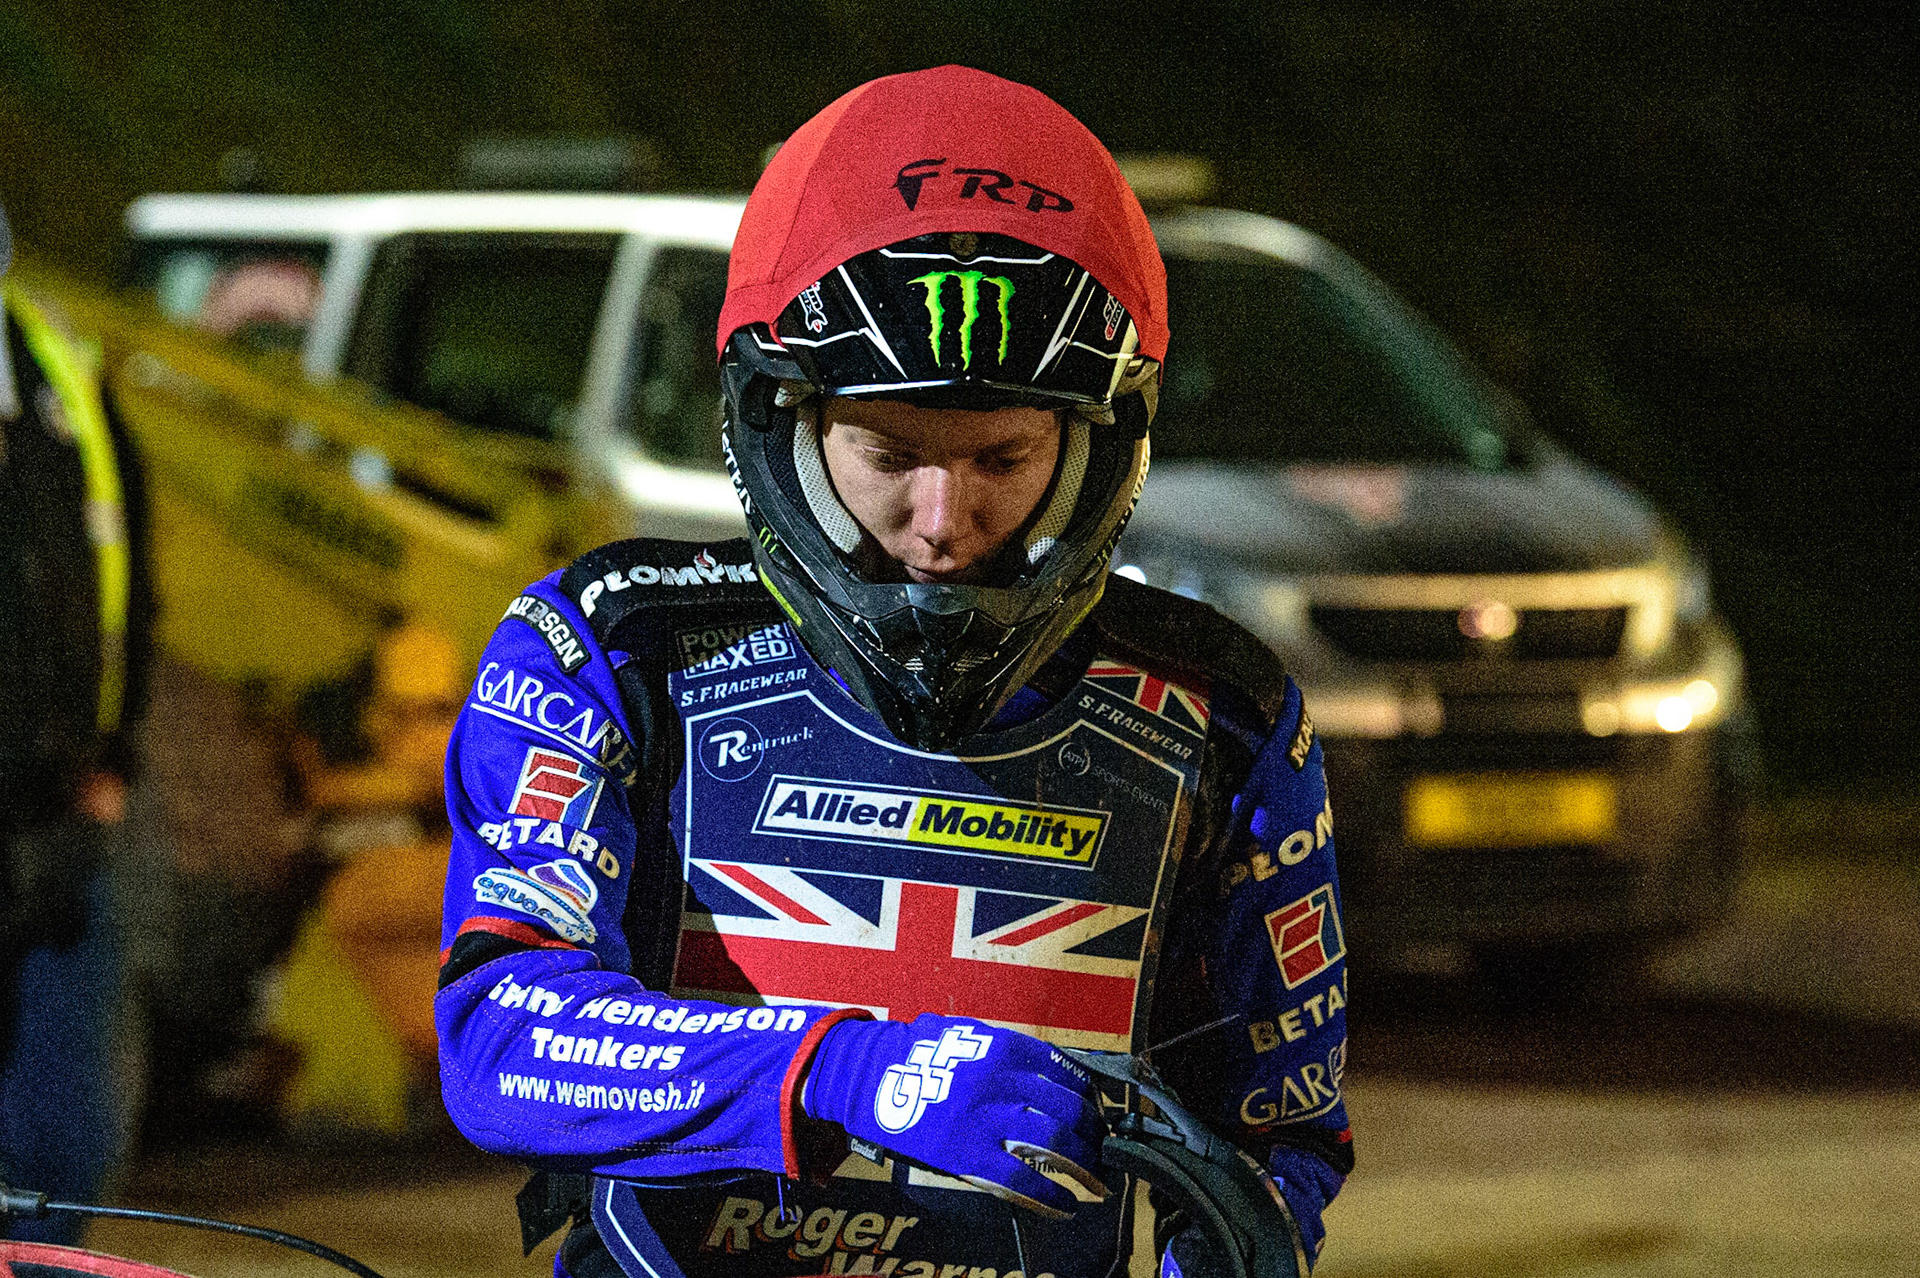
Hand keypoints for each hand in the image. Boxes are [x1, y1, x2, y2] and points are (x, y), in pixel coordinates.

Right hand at [803, 1014, 1107, 1217]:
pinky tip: (1065, 1207)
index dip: (1089, 1099)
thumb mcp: (965, 1036)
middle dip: (1094, 1135)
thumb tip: (1051, 1074)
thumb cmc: (914, 1054)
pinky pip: (1022, 1180)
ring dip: (1084, 1167)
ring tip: (1095, 1182)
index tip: (1096, 1115)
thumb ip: (1007, 1052)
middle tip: (1103, 1152)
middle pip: (1068, 1111)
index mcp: (1003, 1048)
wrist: (866, 1077)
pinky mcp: (967, 1155)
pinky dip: (1052, 1197)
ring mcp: (985, 1119)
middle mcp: (1001, 1081)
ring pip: (1055, 1145)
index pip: (1065, 1073)